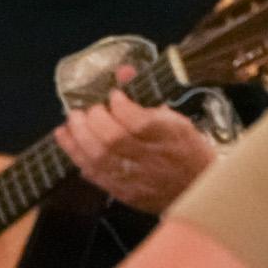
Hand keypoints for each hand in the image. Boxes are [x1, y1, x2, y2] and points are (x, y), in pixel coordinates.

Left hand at [56, 94, 220, 214]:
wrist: (199, 190)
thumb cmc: (188, 150)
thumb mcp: (175, 119)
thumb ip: (146, 96)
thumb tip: (123, 72)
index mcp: (169, 136)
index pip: (138, 121)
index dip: (120, 106)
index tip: (113, 95)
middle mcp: (152, 160)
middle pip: (114, 141)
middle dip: (92, 121)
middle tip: (84, 110)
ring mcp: (138, 180)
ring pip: (101, 160)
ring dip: (78, 139)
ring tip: (69, 124)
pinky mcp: (127, 195)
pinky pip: (98, 178)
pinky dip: (80, 159)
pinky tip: (70, 145)